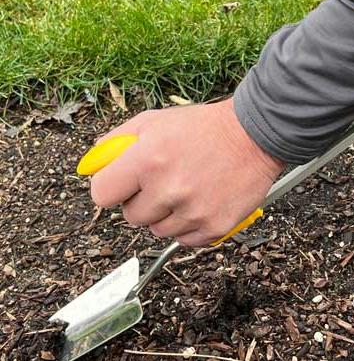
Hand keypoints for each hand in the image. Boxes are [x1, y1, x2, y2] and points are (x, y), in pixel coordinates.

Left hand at [90, 98, 284, 245]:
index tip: (122, 185)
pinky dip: (189, 226)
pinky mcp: (214, 227)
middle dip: (142, 201)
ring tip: (187, 188)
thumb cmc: (203, 127)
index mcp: (147, 160)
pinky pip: (185, 240)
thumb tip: (94, 162)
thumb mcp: (154, 121)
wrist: (253, 135)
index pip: (101, 195)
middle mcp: (168, 190)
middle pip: (131, 217)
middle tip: (163, 181)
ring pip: (158, 231)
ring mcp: (192, 212)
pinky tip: (201, 201)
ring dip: (166, 215)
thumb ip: (117, 140)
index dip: (111, 188)